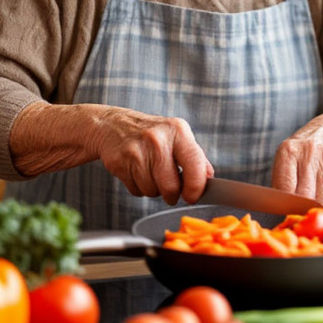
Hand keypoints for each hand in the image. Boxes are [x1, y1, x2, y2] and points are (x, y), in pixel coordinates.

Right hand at [95, 107, 212, 205]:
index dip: (196, 187)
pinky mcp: (118, 162)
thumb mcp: (178, 136)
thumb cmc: (153, 135)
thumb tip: (209, 179)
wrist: (113, 125)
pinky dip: (139, 188)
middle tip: (170, 189)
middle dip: (172, 194)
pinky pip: (136, 191)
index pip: (194, 164)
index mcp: (177, 131)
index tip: (193, 196)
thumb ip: (196, 158)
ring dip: (153, 190)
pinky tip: (136, 172)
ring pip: (152, 191)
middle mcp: (157, 139)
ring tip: (150, 173)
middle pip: (170, 186)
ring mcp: (136, 150)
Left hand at [272, 112, 322, 201]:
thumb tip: (281, 207)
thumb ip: (282, 180)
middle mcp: (308, 152)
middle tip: (298, 205)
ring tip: (310, 189)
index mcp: (288, 151)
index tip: (285, 206)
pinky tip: (321, 185)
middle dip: (300, 204)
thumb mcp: (286, 157)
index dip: (285, 202)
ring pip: (318, 197)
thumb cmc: (302, 150)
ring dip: (313, 201)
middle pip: (304, 194)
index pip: (285, 187)